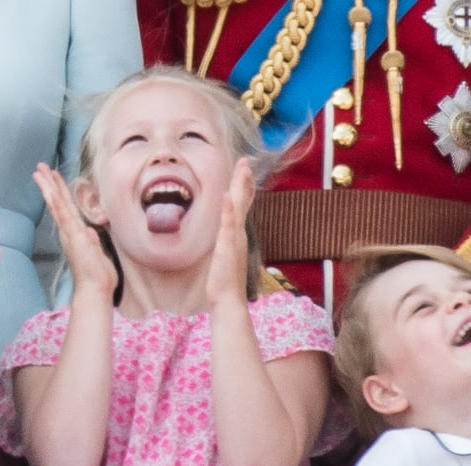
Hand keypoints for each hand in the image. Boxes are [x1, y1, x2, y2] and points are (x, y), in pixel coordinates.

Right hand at [32, 163, 116, 298]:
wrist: (95, 290)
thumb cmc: (98, 276)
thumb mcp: (97, 253)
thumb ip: (92, 241)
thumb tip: (90, 232)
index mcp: (75, 233)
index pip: (66, 207)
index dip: (59, 191)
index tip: (53, 176)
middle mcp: (69, 231)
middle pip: (57, 202)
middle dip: (49, 184)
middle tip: (39, 167)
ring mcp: (70, 233)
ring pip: (57, 205)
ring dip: (49, 187)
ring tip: (39, 171)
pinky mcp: (73, 237)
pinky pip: (63, 216)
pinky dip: (56, 203)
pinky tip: (50, 191)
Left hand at [207, 157, 254, 307]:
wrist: (229, 299)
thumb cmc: (225, 280)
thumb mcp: (225, 256)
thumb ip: (226, 243)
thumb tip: (226, 234)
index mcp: (237, 234)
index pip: (242, 206)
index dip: (244, 187)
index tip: (245, 170)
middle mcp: (239, 234)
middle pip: (242, 201)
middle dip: (244, 180)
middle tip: (245, 161)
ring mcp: (234, 239)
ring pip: (238, 208)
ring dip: (240, 188)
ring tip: (242, 169)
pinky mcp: (227, 247)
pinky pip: (228, 225)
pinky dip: (229, 209)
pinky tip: (228, 195)